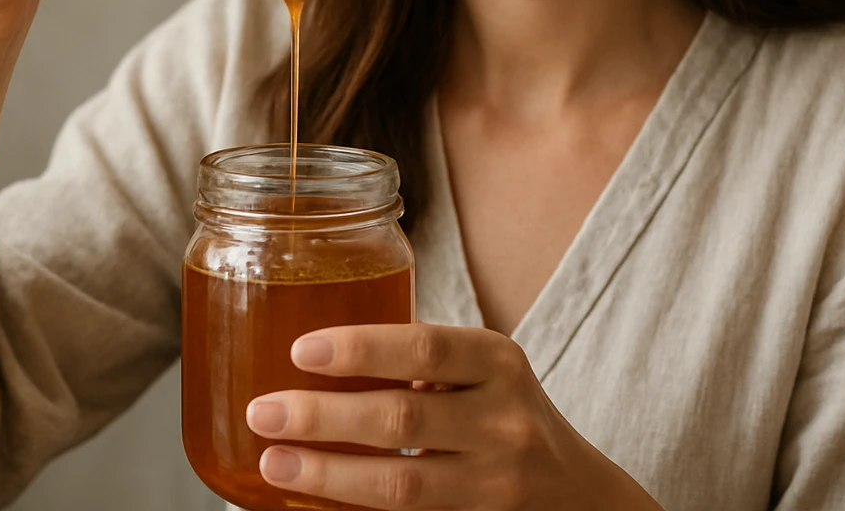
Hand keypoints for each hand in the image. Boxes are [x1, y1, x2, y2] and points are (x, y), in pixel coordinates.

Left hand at [245, 323, 663, 509]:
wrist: (581, 497)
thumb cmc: (506, 417)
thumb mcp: (484, 372)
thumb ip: (422, 361)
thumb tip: (310, 354)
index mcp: (498, 363)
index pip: (425, 348)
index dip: (361, 348)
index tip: (300, 351)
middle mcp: (504, 423)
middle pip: (402, 420)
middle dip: (323, 417)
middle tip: (264, 412)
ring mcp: (496, 486)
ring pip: (401, 487)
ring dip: (328, 475)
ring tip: (274, 463)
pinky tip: (313, 503)